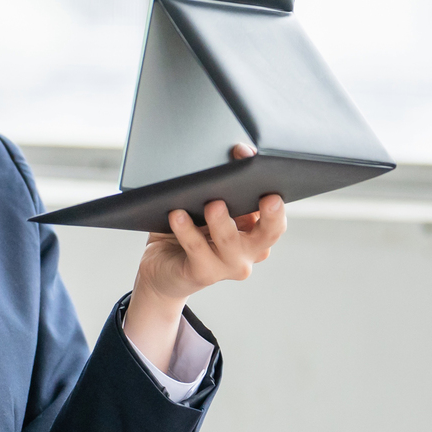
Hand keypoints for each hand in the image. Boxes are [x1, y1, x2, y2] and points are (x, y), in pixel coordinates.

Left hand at [122, 143, 286, 372]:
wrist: (156, 271)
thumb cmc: (184, 227)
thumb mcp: (205, 204)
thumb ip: (221, 187)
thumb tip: (233, 155)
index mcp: (255, 231)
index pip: (275, 214)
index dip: (275, 197)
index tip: (270, 174)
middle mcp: (247, 253)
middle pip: (267, 235)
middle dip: (269, 217)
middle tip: (265, 194)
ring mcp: (224, 268)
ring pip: (232, 249)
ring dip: (222, 224)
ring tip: (212, 202)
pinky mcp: (196, 276)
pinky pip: (195, 255)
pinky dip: (185, 234)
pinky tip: (174, 216)